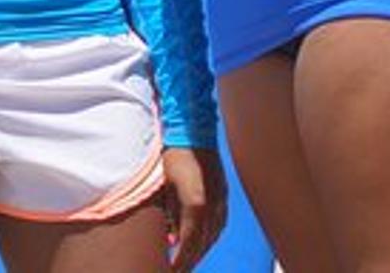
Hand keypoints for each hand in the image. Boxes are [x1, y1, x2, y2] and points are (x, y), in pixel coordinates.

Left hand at [161, 146, 225, 271]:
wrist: (193, 131)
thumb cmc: (173, 157)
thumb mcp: (165, 187)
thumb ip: (170, 216)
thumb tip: (172, 240)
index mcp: (196, 205)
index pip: (189, 243)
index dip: (181, 261)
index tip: (171, 271)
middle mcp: (213, 206)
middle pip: (202, 244)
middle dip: (189, 260)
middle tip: (177, 270)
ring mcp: (221, 201)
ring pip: (212, 237)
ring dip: (199, 251)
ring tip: (186, 261)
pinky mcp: (223, 197)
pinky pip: (218, 225)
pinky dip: (208, 237)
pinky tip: (200, 242)